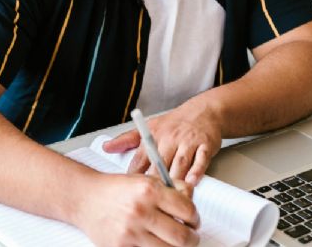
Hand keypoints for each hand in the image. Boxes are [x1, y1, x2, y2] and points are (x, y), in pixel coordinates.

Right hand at [73, 172, 199, 246]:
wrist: (85, 198)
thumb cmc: (116, 189)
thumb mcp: (145, 179)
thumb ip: (172, 188)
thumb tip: (191, 201)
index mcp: (150, 190)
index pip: (188, 211)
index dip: (195, 218)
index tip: (193, 221)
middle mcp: (141, 210)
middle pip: (183, 237)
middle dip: (192, 239)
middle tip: (190, 237)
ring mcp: (130, 231)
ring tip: (173, 243)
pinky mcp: (121, 246)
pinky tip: (152, 243)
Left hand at [102, 101, 221, 185]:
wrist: (203, 111)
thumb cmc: (175, 123)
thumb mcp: (149, 127)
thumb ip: (127, 140)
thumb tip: (106, 147)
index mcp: (154, 137)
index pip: (141, 160)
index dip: (135, 177)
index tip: (131, 192)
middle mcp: (170, 139)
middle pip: (160, 164)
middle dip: (154, 182)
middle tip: (150, 200)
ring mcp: (188, 142)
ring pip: (179, 164)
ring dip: (174, 179)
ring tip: (170, 196)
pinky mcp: (205, 145)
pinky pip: (200, 160)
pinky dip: (196, 171)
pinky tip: (192, 182)